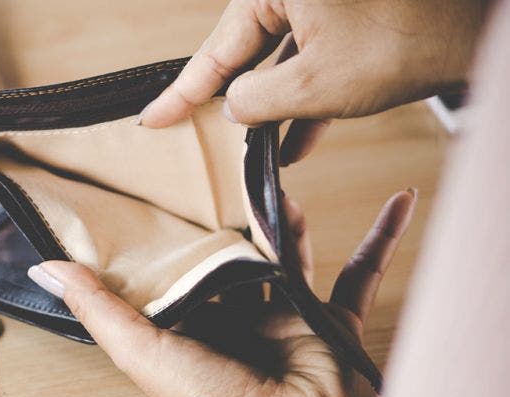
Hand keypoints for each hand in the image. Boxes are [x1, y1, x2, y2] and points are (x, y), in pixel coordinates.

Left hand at [27, 190, 415, 396]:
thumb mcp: (139, 348)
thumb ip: (96, 305)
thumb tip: (45, 266)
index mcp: (189, 322)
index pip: (180, 265)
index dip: (175, 229)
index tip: (167, 186)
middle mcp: (235, 318)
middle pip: (235, 254)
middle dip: (232, 216)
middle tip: (226, 167)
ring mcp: (285, 317)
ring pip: (289, 253)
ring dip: (288, 216)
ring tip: (279, 172)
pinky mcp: (328, 321)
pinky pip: (360, 273)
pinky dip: (381, 239)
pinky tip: (397, 202)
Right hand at [140, 0, 484, 162]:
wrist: (476, 31)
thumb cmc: (404, 41)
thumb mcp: (313, 84)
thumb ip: (257, 99)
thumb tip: (233, 106)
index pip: (215, 48)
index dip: (182, 92)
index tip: (153, 119)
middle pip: (244, 50)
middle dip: (229, 98)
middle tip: (189, 130)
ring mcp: (321, 3)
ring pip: (279, 60)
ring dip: (271, 107)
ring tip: (254, 148)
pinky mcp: (347, 19)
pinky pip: (310, 60)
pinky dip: (303, 98)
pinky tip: (296, 141)